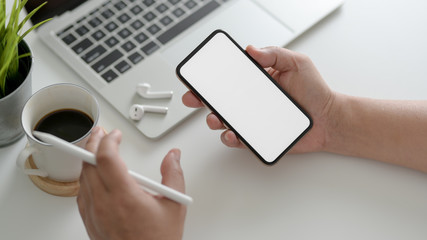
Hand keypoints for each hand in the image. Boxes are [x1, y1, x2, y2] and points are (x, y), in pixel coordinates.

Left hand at [77, 127, 185, 239]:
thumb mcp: (174, 205)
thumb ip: (174, 174)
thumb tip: (173, 156)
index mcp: (124, 197)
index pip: (107, 158)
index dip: (108, 140)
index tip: (115, 135)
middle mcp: (104, 204)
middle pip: (89, 165)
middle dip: (93, 144)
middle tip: (100, 134)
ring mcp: (94, 214)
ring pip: (82, 179)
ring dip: (88, 161)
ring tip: (97, 151)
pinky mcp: (90, 223)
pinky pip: (81, 195)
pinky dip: (86, 180)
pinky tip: (93, 177)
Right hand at [182, 45, 334, 152]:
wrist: (328, 120)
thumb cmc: (315, 92)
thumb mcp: (297, 64)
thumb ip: (275, 54)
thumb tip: (251, 49)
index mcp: (257, 81)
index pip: (229, 77)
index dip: (211, 76)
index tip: (199, 75)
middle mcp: (251, 100)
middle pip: (220, 99)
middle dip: (201, 98)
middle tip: (194, 97)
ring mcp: (252, 119)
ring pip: (225, 120)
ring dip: (214, 119)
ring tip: (216, 118)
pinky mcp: (257, 137)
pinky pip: (238, 139)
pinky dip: (230, 138)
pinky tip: (231, 133)